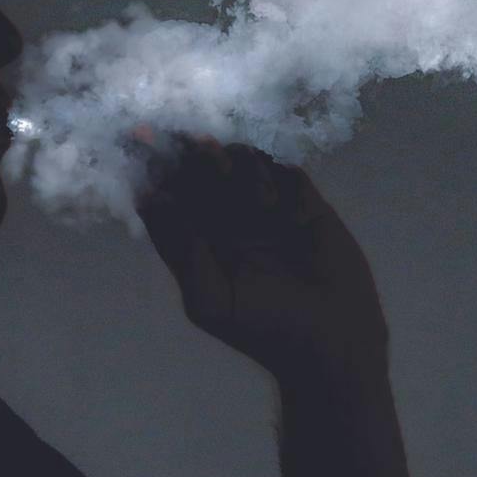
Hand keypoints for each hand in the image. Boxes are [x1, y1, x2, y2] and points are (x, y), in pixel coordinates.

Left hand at [136, 137, 389, 381]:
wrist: (332, 338)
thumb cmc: (266, 328)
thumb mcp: (211, 302)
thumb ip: (182, 253)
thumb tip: (154, 201)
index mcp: (198, 241)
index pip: (168, 195)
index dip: (153, 168)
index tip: (144, 139)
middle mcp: (227, 219)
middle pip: (202, 169)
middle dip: (198, 155)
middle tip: (208, 154)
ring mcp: (267, 209)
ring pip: (243, 161)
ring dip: (244, 166)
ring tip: (262, 200)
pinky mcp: (304, 204)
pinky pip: (287, 171)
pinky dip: (283, 179)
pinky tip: (291, 213)